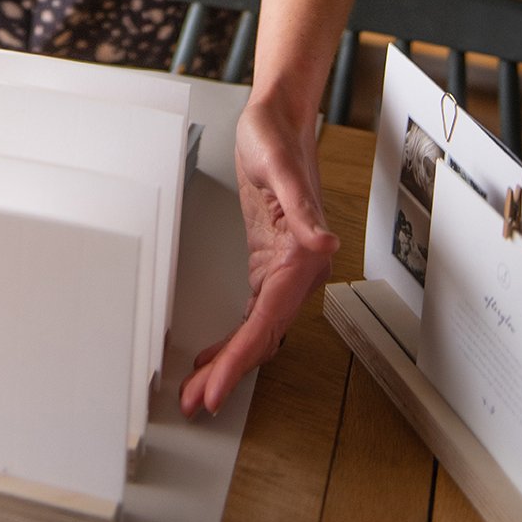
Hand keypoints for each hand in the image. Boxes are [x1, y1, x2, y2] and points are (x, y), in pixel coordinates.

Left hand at [180, 96, 337, 416]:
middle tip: (196, 402)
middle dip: (229, 373)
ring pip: (258, 331)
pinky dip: (234, 339)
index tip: (216, 386)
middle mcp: (298, 270)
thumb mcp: (280, 166)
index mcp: (301, 255)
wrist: (278, 120)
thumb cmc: (275, 138)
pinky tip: (212, 355)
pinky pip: (254, 315)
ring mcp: (284, 270)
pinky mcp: (270, 263)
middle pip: (261, 335)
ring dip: (230, 363)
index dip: (240, 358)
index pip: (267, 321)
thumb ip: (301, 207)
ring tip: (198, 390)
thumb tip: (324, 245)